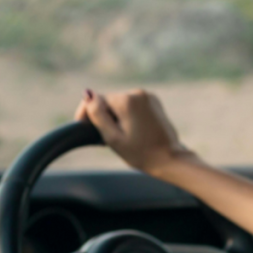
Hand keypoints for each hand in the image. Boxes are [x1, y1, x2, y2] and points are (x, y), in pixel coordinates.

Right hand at [74, 88, 198, 175]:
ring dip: (116, 117)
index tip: (82, 126)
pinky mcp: (155, 103)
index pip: (97, 100)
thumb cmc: (141, 153)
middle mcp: (139, 93)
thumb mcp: (113, 137)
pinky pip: (133, 105)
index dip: (87, 113)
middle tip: (104, 139)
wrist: (170, 159)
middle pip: (110, 102)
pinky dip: (128, 116)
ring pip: (121, 104)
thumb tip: (88, 94)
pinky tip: (130, 132)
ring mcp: (149, 97)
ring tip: (119, 137)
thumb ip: (98, 115)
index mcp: (127, 100)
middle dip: (105, 117)